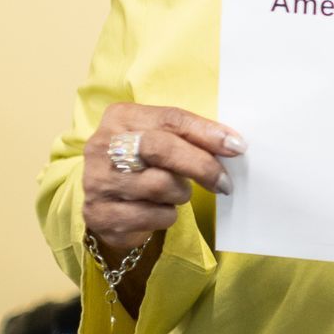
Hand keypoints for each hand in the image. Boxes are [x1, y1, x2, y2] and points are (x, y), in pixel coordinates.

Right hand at [82, 104, 244, 252]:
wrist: (109, 202)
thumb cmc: (146, 164)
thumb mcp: (164, 140)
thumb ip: (192, 137)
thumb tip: (233, 145)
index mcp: (121, 117)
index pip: (170, 119)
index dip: (207, 133)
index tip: (236, 147)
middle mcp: (102, 145)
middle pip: (161, 148)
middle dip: (201, 165)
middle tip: (224, 181)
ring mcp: (97, 180)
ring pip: (159, 185)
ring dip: (180, 193)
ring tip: (177, 192)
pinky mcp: (98, 214)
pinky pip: (150, 215)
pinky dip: (166, 216)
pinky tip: (160, 211)